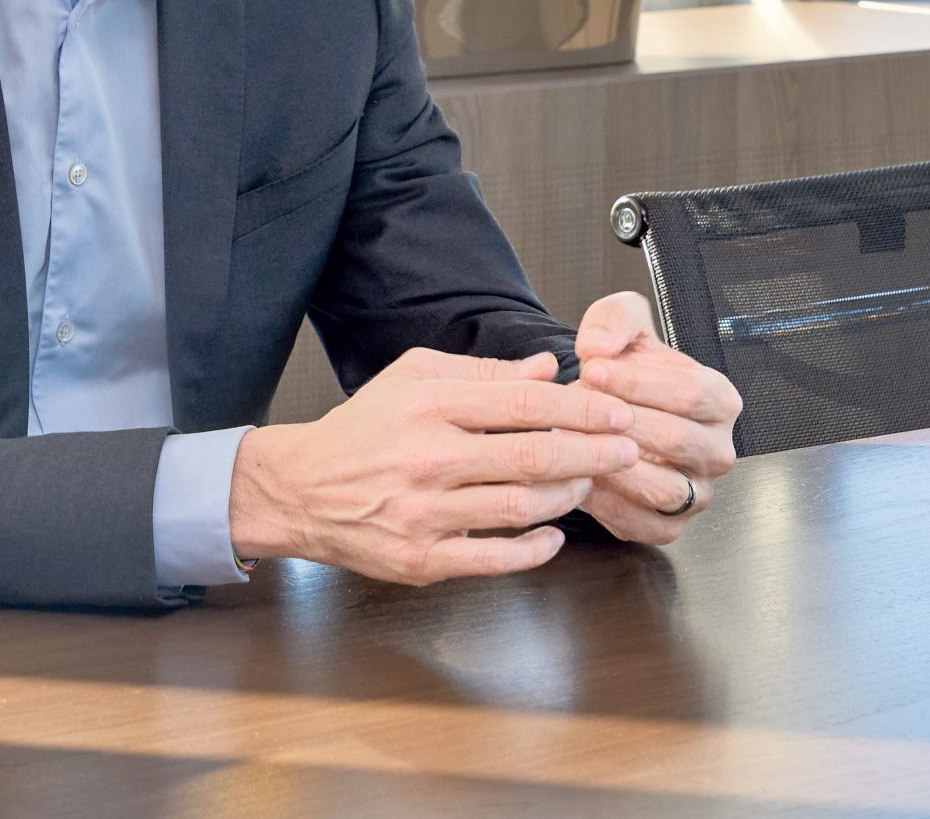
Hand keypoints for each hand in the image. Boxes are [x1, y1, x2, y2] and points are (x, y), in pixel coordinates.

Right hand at [228, 346, 638, 584]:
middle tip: (627, 449)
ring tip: (587, 483)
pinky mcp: (423, 559)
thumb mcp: (412, 378)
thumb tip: (544, 370)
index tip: (615, 413)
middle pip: (533, 455)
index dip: (580, 409)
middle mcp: (428, 458)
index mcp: (428, 406)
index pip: (522, 403)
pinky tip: (553, 535)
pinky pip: (495, 559)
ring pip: (521, 507)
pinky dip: (534, 550)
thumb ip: (482, 373)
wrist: (302, 489)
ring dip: (567, 496)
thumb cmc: (362, 430)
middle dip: (594, 452)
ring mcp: (426, 513)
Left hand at [570, 291, 741, 544]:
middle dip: (620, 422)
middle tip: (575, 407)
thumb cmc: (623, 368)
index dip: (637, 382)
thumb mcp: (621, 325)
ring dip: (612, 465)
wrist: (608, 408)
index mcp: (719, 400)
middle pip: (677, 440)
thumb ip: (613, 320)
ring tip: (573, 440)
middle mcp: (717, 451)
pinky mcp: (669, 525)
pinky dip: (605, 505)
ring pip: (662, 488)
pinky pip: (642, 524)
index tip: (592, 369)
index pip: (690, 394)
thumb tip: (598, 345)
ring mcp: (697, 493)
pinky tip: (576, 475)